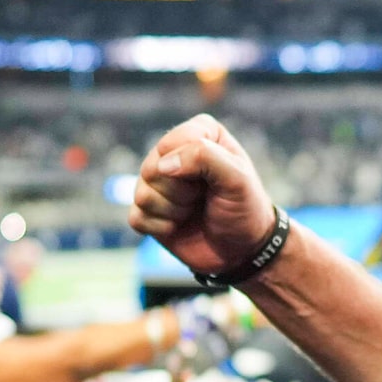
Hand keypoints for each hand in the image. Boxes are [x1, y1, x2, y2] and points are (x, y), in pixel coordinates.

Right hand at [130, 117, 280, 282]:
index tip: (214, 180)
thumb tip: (162, 164)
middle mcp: (173, 152)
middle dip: (181, 192)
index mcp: (199, 132)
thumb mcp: (238, 178)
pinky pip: (136, 217)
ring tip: (194, 210)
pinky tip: (179, 226)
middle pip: (152, 169)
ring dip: (173, 211)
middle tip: (203, 197)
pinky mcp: (147, 210)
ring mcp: (156, 182)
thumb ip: (205, 157)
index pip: (172, 143)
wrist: (242, 249)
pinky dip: (161, 228)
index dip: (190, 167)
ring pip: (142, 195)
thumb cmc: (244, 208)